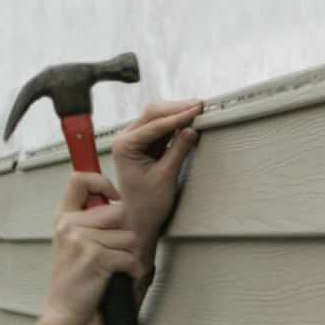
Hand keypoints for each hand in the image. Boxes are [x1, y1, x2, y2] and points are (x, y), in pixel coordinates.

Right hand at [45, 173, 141, 324]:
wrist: (64, 309)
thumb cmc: (74, 276)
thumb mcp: (71, 241)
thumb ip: (88, 219)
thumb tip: (114, 201)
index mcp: (64, 217)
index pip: (79, 179)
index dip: (102, 182)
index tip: (113, 196)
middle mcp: (70, 225)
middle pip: (119, 211)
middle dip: (124, 233)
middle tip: (113, 251)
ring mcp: (82, 241)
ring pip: (129, 236)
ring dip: (128, 254)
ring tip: (112, 266)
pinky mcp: (97, 258)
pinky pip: (130, 257)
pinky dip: (132, 270)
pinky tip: (119, 276)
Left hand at [111, 100, 202, 256]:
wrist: (139, 218)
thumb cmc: (147, 203)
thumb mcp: (165, 177)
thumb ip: (178, 151)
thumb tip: (191, 130)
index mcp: (125, 146)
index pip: (154, 125)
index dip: (177, 116)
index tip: (196, 110)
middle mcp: (126, 139)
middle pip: (152, 114)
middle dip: (176, 108)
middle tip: (199, 105)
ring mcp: (135, 141)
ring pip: (157, 118)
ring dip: (176, 113)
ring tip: (197, 110)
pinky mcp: (145, 146)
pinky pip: (161, 128)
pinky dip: (175, 124)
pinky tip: (189, 120)